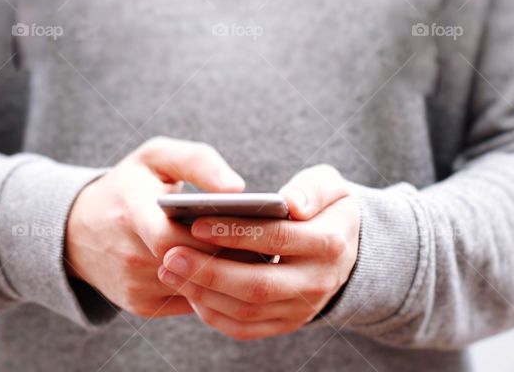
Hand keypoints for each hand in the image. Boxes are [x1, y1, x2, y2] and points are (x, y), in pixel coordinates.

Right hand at [65, 136, 244, 317]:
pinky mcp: (140, 305)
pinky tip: (232, 271)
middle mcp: (129, 255)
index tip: (251, 225)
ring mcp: (133, 285)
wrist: (76, 230)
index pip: (173, 236)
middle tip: (270, 243)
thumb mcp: (156, 157)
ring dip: (227, 275)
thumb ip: (197, 162)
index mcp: (130, 212)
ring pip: (195, 288)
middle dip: (232, 256)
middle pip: (192, 265)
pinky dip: (211, 288)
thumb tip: (238, 188)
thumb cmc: (129, 185)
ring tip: (258, 255)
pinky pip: (188, 302)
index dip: (214, 235)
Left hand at [156, 164, 359, 339]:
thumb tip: (292, 203)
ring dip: (203, 294)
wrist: (344, 248)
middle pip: (258, 285)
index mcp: (329, 243)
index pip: (277, 239)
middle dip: (209, 272)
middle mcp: (318, 282)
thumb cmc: (323, 207)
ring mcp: (302, 309)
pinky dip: (212, 313)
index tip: (197, 224)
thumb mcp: (329, 185)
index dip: (236, 233)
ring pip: (247, 310)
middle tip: (170, 255)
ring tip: (169, 270)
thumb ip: (312, 188)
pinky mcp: (286, 323)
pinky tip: (188, 289)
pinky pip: (244, 328)